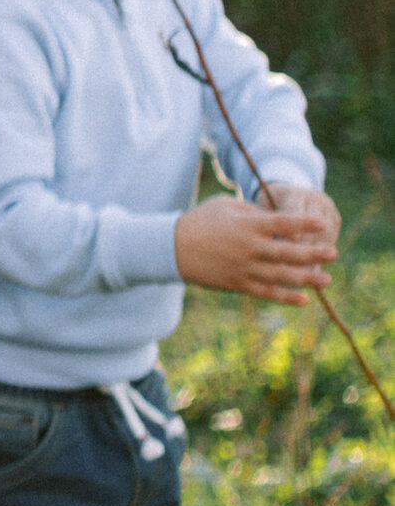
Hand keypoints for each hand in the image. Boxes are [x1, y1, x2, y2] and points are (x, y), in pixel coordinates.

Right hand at [176, 189, 339, 299]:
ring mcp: (244, 268)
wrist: (171, 248)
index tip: (323, 223)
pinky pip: (266, 293)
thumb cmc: (200, 221)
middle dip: (313, 253)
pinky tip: (304, 299)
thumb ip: (253, 211)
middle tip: (334, 252)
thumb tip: (276, 219)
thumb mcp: (225, 206)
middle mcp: (249, 248)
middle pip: (287, 252)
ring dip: (306, 278)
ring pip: (281, 276)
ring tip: (326, 279)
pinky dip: (286, 297)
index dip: (304, 222)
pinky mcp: (238, 284)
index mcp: (247, 225)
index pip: (281, 223)